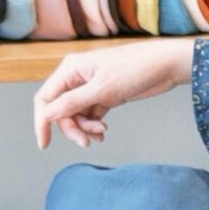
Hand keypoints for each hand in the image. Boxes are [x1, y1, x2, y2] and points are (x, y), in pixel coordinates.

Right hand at [33, 39, 195, 151]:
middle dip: (71, 127)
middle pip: (60, 110)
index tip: (45, 144)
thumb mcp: (102, 89)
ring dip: (85, 127)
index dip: (42, 122)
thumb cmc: (136, 69)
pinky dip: (94, 126)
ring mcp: (91, 87)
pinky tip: (103, 133)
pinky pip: (91, 115)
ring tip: (102, 133)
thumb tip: (46, 115)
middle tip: (86, 141)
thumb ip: (72, 103)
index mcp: (71, 69)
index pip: (45, 99)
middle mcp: (77, 77)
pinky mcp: (105, 95)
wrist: (167, 65)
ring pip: (76, 114)